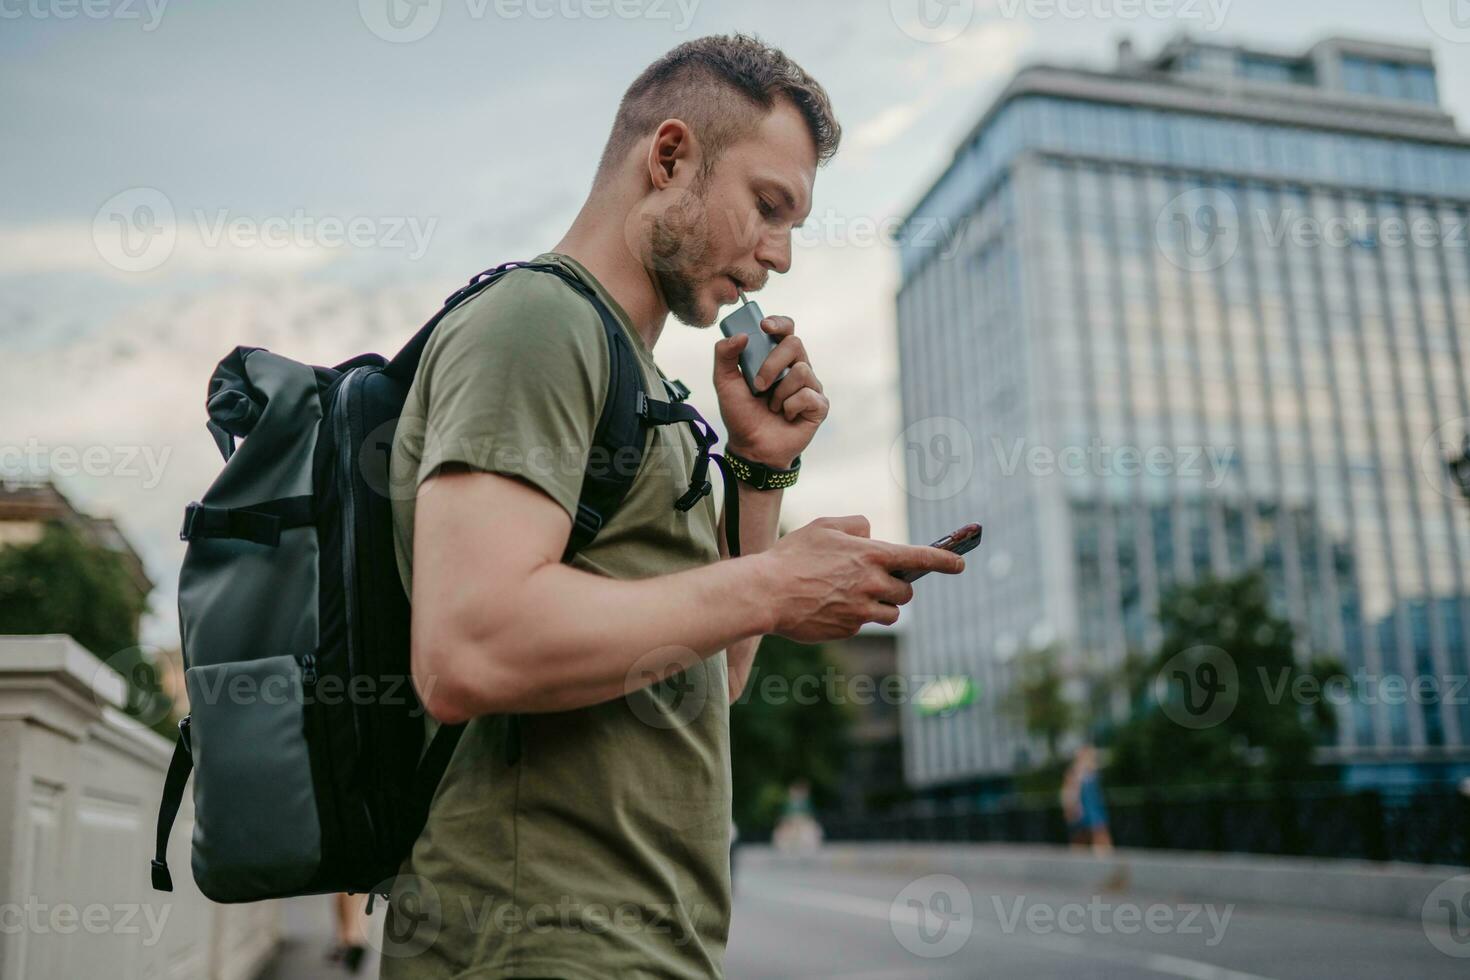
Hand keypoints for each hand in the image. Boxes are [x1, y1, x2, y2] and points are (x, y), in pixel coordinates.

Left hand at [713, 314, 827, 467]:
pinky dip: (791, 407)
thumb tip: (741, 335)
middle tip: (758, 385)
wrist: (751, 447)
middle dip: (772, 364)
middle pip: (795, 344)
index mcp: (776, 358)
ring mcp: (810, 386)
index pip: (785, 330)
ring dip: (779, 392)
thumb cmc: (740, 414)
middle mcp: (796, 368)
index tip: (764, 326)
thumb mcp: (724, 383)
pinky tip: (786, 416)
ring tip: (772, 406)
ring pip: (802, 371)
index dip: (779, 323)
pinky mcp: (818, 406)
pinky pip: (808, 395)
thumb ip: (724, 355)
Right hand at [758, 516, 964, 642]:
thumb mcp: (823, 526)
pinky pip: (863, 624)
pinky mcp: (849, 629)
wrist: (767, 593)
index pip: (920, 557)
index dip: (945, 560)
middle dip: (897, 586)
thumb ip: (854, 525)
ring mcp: (862, 610)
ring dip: (880, 605)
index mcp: (871, 554)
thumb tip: (871, 534)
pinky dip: (854, 617)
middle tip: (874, 580)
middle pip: (906, 590)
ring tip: (851, 595)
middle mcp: (872, 583)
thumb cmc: (792, 556)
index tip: (961, 563)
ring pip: (890, 612)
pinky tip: (828, 606)